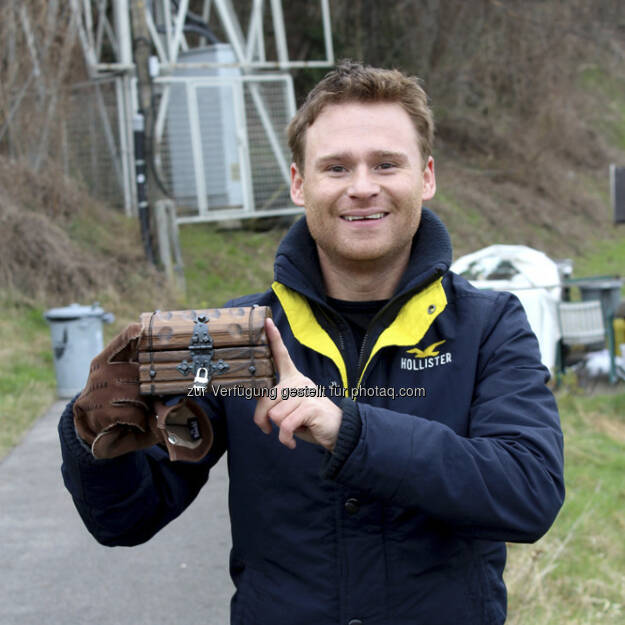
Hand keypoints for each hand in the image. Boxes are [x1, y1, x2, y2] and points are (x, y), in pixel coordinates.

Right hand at [73, 323, 213, 461]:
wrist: (91, 428)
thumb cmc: (115, 398)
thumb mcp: (120, 379)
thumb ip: (135, 366)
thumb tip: (161, 356)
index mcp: (104, 361)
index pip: (119, 345)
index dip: (129, 336)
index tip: (139, 328)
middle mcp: (100, 374)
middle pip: (139, 374)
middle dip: (148, 388)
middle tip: (146, 396)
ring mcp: (98, 393)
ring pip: (138, 395)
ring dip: (144, 406)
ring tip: (137, 410)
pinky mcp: (100, 413)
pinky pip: (133, 413)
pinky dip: (138, 420)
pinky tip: (133, 421)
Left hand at [254, 318, 341, 450]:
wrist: (338, 433)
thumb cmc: (310, 422)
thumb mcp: (290, 410)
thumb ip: (275, 404)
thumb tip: (260, 410)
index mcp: (294, 379)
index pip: (281, 355)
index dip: (273, 338)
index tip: (266, 321)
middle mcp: (299, 381)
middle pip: (266, 399)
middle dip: (262, 419)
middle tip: (267, 429)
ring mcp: (305, 393)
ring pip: (275, 414)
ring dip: (280, 430)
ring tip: (292, 431)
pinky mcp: (310, 406)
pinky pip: (285, 425)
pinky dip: (286, 438)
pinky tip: (292, 441)